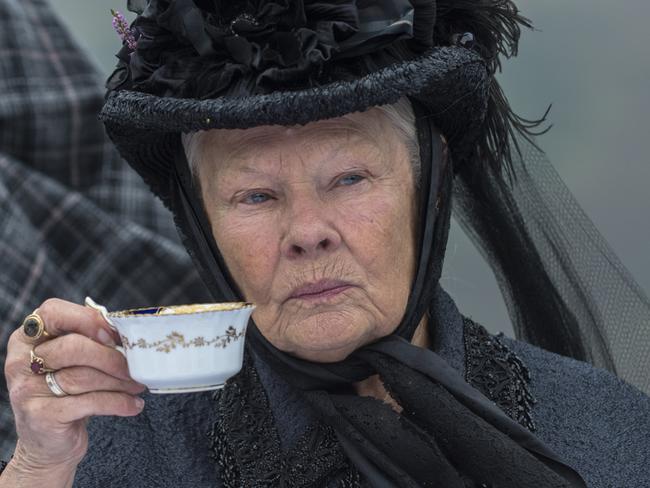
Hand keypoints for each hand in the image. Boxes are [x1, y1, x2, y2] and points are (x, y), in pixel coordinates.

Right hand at [3, 298, 144, 480]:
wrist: (48, 445)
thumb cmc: (66, 394)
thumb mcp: (72, 362)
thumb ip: (89, 340)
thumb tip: (127, 331)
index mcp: (27, 338)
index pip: (53, 312)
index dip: (87, 319)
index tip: (115, 334)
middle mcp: (21, 362)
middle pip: (72, 347)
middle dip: (111, 356)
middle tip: (135, 366)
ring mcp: (27, 390)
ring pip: (83, 376)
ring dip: (119, 381)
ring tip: (139, 385)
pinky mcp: (41, 416)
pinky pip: (89, 402)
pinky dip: (118, 402)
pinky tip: (133, 405)